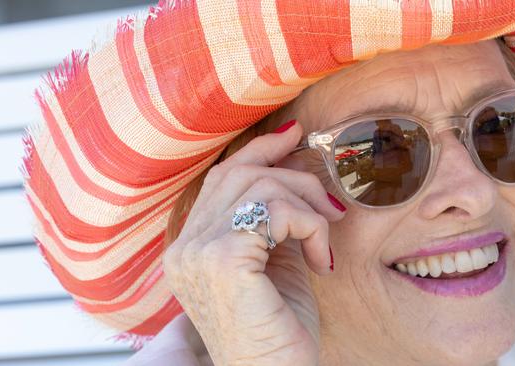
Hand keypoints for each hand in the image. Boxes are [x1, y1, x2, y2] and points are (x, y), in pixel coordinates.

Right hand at [162, 121, 345, 365]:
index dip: (258, 150)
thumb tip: (294, 168)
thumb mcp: (275, 262)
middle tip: (330, 205)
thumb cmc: (278, 328)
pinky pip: (277, 212)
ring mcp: (198, 252)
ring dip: (307, 205)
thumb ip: (273, 220)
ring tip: (326, 237)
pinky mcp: (223, 260)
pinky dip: (310, 227)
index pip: (221, 178)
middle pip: (241, 173)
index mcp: (190, 247)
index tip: (292, 135)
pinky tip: (320, 261)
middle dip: (295, 177)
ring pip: (261, 186)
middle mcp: (184, 247)